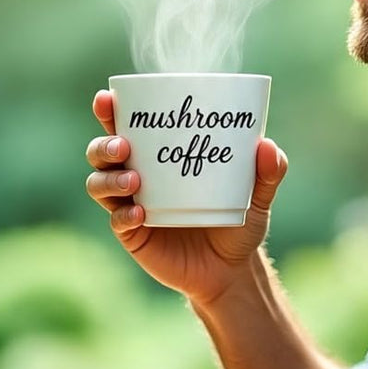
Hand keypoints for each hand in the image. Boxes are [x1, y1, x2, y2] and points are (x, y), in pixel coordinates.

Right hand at [85, 89, 287, 304]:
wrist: (232, 271)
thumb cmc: (239, 223)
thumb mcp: (257, 196)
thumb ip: (268, 172)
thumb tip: (267, 145)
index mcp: (161, 154)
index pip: (128, 125)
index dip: (111, 110)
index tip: (107, 97)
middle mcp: (139, 174)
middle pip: (102, 151)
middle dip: (104, 143)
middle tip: (123, 145)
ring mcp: (132, 204)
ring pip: (99, 183)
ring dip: (109, 179)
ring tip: (134, 181)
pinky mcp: (133, 234)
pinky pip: (117, 220)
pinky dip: (123, 214)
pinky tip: (140, 213)